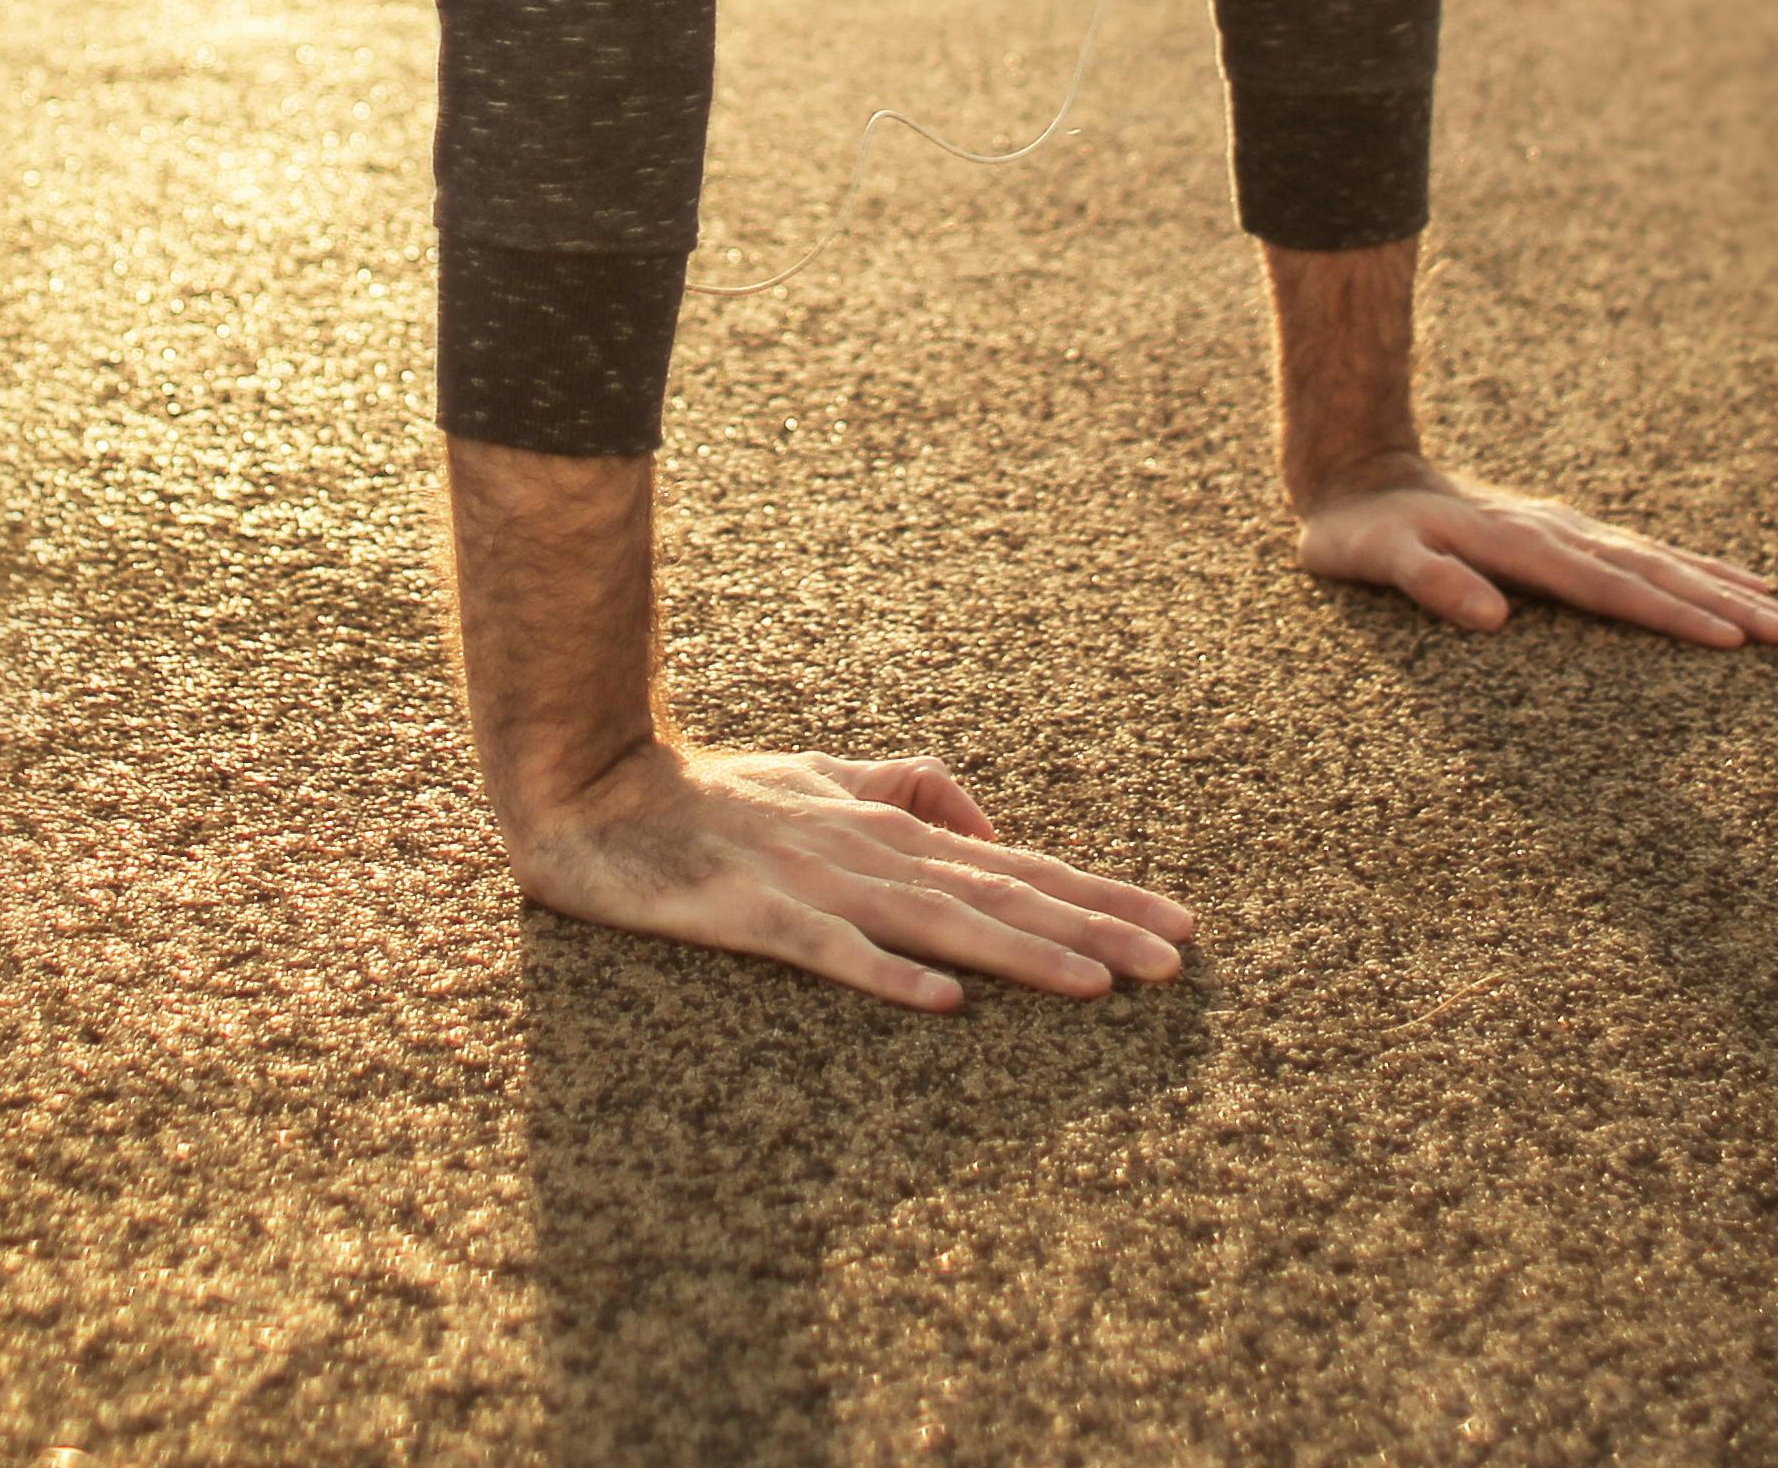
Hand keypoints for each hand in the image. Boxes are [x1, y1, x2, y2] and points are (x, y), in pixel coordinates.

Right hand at [506, 739, 1198, 1013]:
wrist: (597, 790)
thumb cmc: (718, 793)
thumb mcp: (827, 775)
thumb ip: (910, 787)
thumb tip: (989, 824)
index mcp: (894, 826)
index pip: (1020, 865)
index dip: (1102, 895)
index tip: (1180, 925)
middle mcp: (872, 850)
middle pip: (1002, 895)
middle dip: (1095, 928)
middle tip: (1177, 962)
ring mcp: (815, 882)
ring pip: (940, 921)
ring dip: (1023, 952)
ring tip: (1098, 983)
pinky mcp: (754, 914)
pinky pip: (830, 950)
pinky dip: (887, 973)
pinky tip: (943, 1002)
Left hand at [1295, 457, 1777, 648]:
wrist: (1357, 470)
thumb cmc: (1360, 531)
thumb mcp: (1373, 560)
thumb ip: (1429, 582)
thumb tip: (1492, 618)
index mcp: (1519, 545)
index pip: (1608, 588)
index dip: (1670, 616)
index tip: (1729, 640)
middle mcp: (1554, 531)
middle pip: (1650, 571)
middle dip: (1720, 603)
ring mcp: (1564, 528)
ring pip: (1657, 559)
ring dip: (1718, 585)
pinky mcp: (1564, 531)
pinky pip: (1641, 551)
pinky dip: (1691, 565)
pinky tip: (1730, 578)